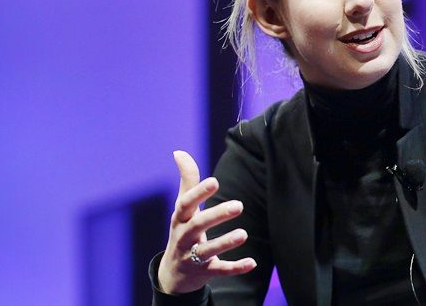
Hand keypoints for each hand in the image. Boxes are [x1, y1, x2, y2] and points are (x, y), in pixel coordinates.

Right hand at [157, 150, 256, 293]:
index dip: (199, 193)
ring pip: (208, 251)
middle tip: (239, 205)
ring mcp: (193, 257)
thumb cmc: (183, 230)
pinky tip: (252, 262)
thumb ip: (187, 180)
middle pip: (199, 226)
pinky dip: (235, 268)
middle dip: (217, 216)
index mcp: (180, 219)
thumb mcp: (182, 208)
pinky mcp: (205, 273)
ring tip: (243, 233)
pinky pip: (220, 271)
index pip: (186, 204)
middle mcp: (184, 237)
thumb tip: (179, 152)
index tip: (214, 181)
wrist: (173, 274)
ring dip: (225, 243)